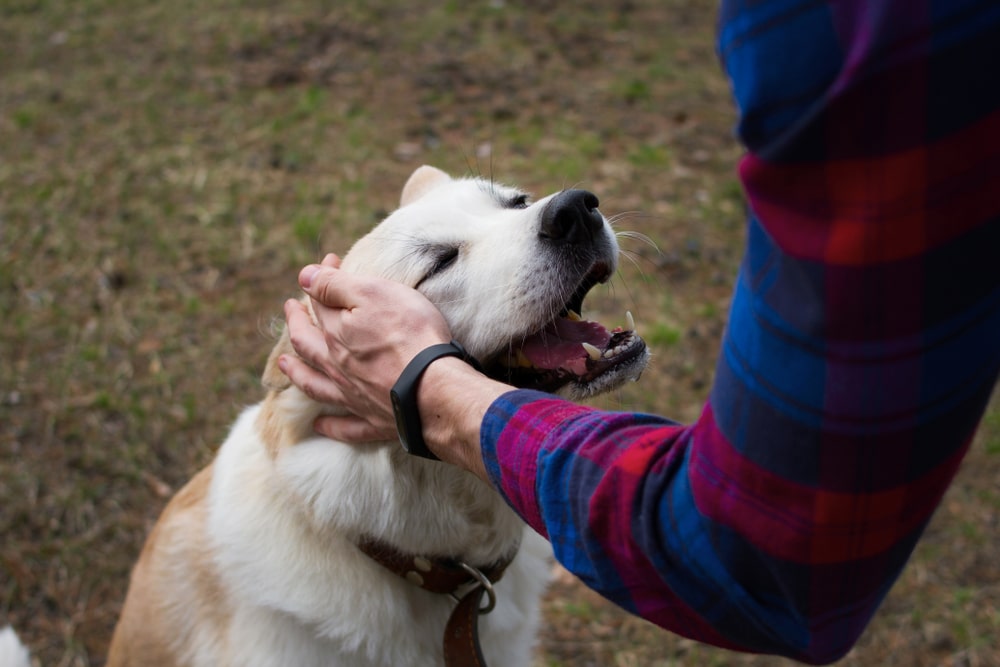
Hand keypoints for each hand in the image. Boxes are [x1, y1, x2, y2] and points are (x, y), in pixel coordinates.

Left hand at [279, 254, 451, 441]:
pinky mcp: (374, 420)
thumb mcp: (373, 294)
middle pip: (308, 344)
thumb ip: (334, 285)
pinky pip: (346, 427)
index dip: (319, 281)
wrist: (434, 388)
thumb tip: (303, 276)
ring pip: (316, 384)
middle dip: (297, 323)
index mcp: (336, 334)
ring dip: (298, 373)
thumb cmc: (410, 335)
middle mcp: (338, 366)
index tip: (329, 260)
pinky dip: (331, 426)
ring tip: (285, 365)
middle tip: (290, 310)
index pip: (320, 302)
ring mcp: (354, 395)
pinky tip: (320, 426)